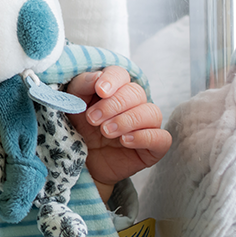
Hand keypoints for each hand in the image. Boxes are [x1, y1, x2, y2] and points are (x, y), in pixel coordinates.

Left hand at [66, 66, 171, 201]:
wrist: (80, 162)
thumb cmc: (79, 129)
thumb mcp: (73, 106)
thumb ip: (81, 87)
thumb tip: (97, 77)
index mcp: (114, 89)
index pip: (120, 74)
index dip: (112, 79)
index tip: (100, 90)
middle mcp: (134, 104)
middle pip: (136, 92)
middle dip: (113, 105)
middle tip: (93, 119)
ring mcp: (146, 125)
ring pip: (152, 112)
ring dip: (127, 120)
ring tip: (106, 132)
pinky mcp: (153, 147)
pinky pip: (162, 138)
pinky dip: (144, 137)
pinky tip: (125, 141)